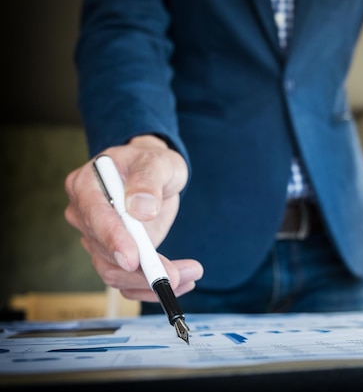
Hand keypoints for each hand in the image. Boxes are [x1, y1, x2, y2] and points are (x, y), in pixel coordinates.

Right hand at [64, 135, 203, 301]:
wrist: (154, 174)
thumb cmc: (151, 163)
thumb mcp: (156, 161)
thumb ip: (148, 180)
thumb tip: (141, 209)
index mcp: (86, 185)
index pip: (95, 216)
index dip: (113, 239)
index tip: (133, 259)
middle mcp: (85, 216)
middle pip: (103, 253)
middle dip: (141, 269)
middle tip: (177, 274)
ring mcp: (98, 238)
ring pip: (115, 272)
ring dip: (151, 281)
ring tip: (190, 275)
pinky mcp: (115, 254)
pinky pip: (127, 280)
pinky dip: (150, 287)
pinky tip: (181, 283)